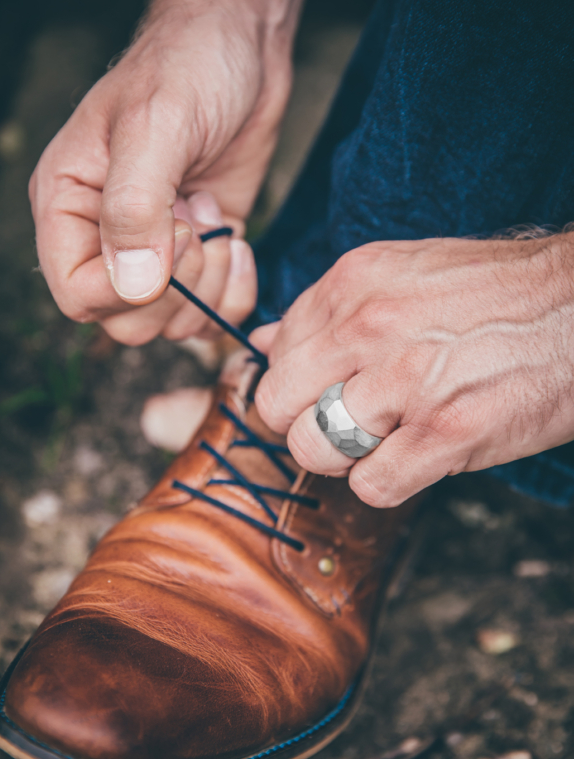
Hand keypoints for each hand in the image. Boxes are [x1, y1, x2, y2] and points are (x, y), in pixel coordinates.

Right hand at [29, 0, 325, 343]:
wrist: (241, 46)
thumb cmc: (188, 68)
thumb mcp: (154, 127)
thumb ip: (136, 208)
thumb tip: (134, 284)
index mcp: (68, 206)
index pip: (77, 295)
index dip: (129, 290)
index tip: (179, 233)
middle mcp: (105, 237)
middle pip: (126, 321)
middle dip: (177, 292)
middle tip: (201, 227)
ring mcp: (157, 250)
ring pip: (172, 324)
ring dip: (210, 291)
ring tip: (215, 219)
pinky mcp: (201, 255)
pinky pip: (213, 311)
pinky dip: (235, 294)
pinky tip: (239, 241)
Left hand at [252, 234, 573, 506]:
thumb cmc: (495, 294)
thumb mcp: (402, 273)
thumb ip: (327, 309)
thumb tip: (263, 342)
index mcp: (353, 283)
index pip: (274, 351)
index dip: (295, 380)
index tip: (325, 388)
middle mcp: (369, 327)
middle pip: (276, 404)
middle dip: (301, 422)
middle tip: (342, 422)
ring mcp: (406, 381)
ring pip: (313, 449)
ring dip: (342, 457)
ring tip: (384, 438)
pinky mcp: (446, 434)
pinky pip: (370, 486)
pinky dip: (385, 482)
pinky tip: (415, 457)